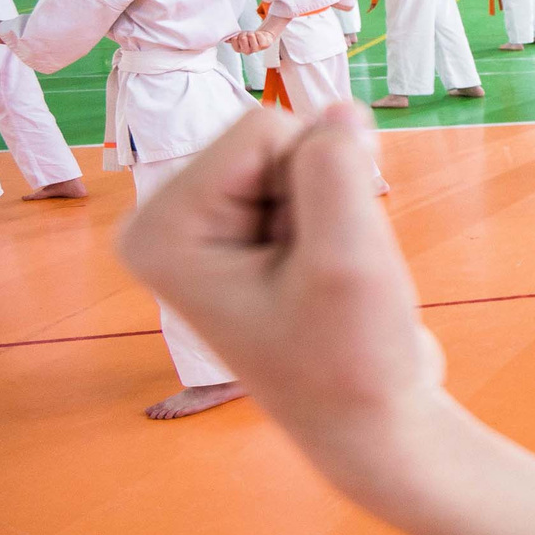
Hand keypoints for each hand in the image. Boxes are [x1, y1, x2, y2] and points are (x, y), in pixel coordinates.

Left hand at [117, 105, 446, 503]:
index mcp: (161, 229)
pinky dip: (345, 220)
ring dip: (342, 211)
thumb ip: (339, 167)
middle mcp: (171, 222)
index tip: (319, 261)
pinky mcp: (251, 234)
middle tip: (328, 275)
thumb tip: (344, 110)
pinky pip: (315, 182)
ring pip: (306, 157)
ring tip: (332, 280)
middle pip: (280, 139)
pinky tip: (336, 275)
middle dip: (329, 195)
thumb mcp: (349, 258)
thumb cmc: (353, 360)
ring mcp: (211, 229)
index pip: (266, 128)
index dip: (322, 183)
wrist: (374, 423)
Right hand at [226, 27, 276, 53]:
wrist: (262, 37)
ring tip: (253, 36)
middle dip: (244, 33)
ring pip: (250, 36)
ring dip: (251, 33)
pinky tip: (259, 37)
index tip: (239, 36)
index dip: (236, 36)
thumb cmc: (249, 37)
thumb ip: (231, 39)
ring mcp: (256, 49)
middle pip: (242, 38)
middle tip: (247, 35)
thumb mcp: (239, 37)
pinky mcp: (264, 45)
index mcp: (239, 49)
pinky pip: (258, 35)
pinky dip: (258, 33)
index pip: (234, 40)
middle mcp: (247, 51)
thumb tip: (225, 39)